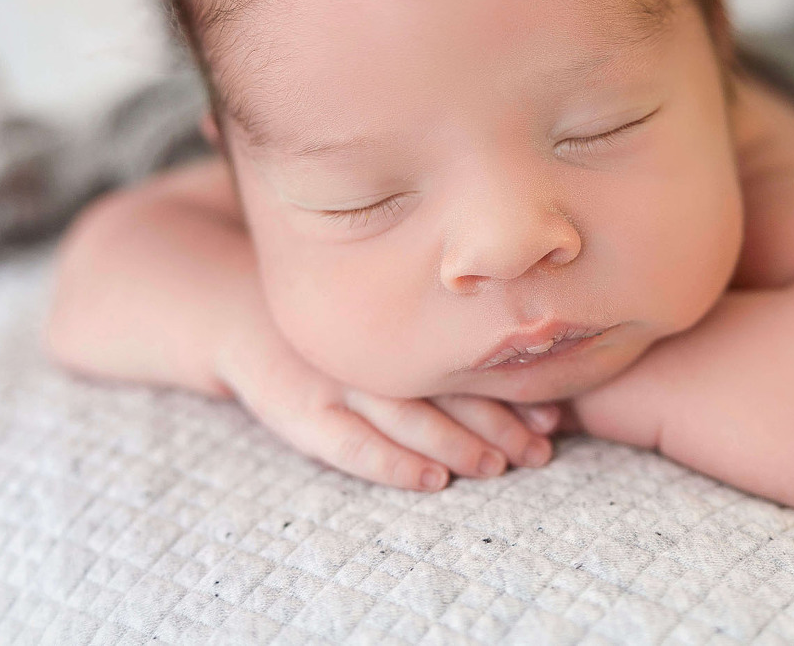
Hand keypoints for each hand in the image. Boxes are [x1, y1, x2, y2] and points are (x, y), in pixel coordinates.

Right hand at [213, 301, 560, 491]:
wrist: (238, 311)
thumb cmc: (333, 329)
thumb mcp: (379, 325)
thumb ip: (435, 349)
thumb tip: (524, 374)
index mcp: (397, 330)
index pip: (468, 363)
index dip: (514, 393)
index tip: (555, 418)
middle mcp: (373, 352)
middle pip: (447, 390)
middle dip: (500, 423)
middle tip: (541, 452)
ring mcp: (335, 379)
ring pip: (407, 416)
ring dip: (458, 443)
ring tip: (500, 467)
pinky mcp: (300, 410)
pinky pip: (350, 445)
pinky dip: (393, 464)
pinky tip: (432, 481)